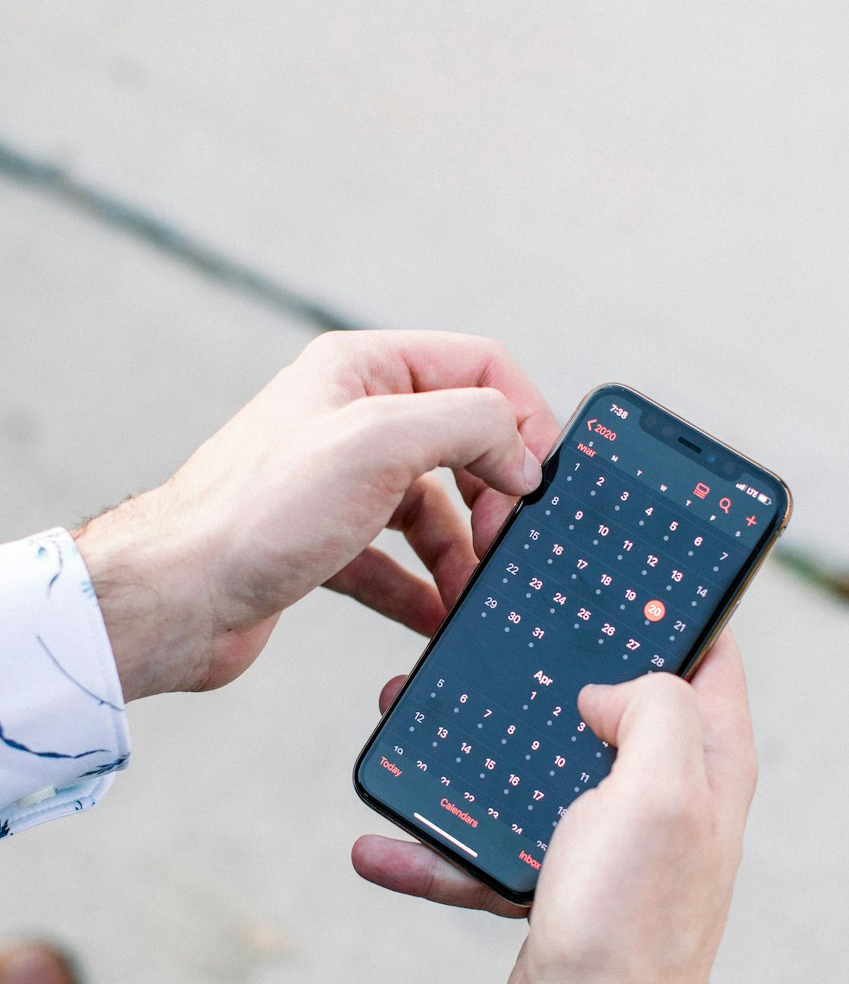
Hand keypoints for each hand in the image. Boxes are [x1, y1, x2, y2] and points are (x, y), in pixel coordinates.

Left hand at [74, 332, 559, 699]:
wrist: (177, 597)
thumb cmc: (257, 513)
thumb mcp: (380, 442)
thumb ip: (469, 424)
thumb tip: (523, 452)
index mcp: (361, 369)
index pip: (478, 365)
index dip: (522, 416)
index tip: (536, 480)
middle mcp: (350, 418)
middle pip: (461, 442)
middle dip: (492, 496)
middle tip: (501, 543)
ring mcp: (337, 483)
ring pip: (431, 510)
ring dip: (460, 553)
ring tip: (469, 594)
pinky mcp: (323, 542)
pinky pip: (395, 563)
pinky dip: (422, 590)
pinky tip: (436, 618)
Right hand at [355, 633, 756, 983]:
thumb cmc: (631, 922)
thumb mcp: (659, 790)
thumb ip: (654, 710)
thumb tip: (607, 690)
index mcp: (710, 765)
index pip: (712, 657)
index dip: (676, 607)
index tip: (619, 573)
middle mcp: (668, 799)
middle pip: (613, 706)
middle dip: (551, 671)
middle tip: (493, 635)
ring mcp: (612, 845)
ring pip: (537, 771)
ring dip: (474, 753)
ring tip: (404, 720)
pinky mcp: (561, 887)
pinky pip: (492, 849)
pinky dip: (440, 850)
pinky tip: (380, 847)